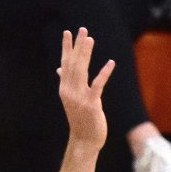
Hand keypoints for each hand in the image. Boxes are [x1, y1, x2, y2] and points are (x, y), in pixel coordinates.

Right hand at [57, 28, 114, 150]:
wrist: (84, 141)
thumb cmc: (80, 120)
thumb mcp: (71, 100)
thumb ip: (66, 83)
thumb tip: (59, 69)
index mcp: (64, 89)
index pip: (65, 64)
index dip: (66, 48)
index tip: (67, 33)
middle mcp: (70, 91)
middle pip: (73, 64)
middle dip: (77, 46)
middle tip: (82, 29)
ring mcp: (80, 98)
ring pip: (82, 70)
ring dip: (86, 54)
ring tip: (90, 39)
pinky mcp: (92, 104)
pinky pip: (98, 85)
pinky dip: (104, 72)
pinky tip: (110, 62)